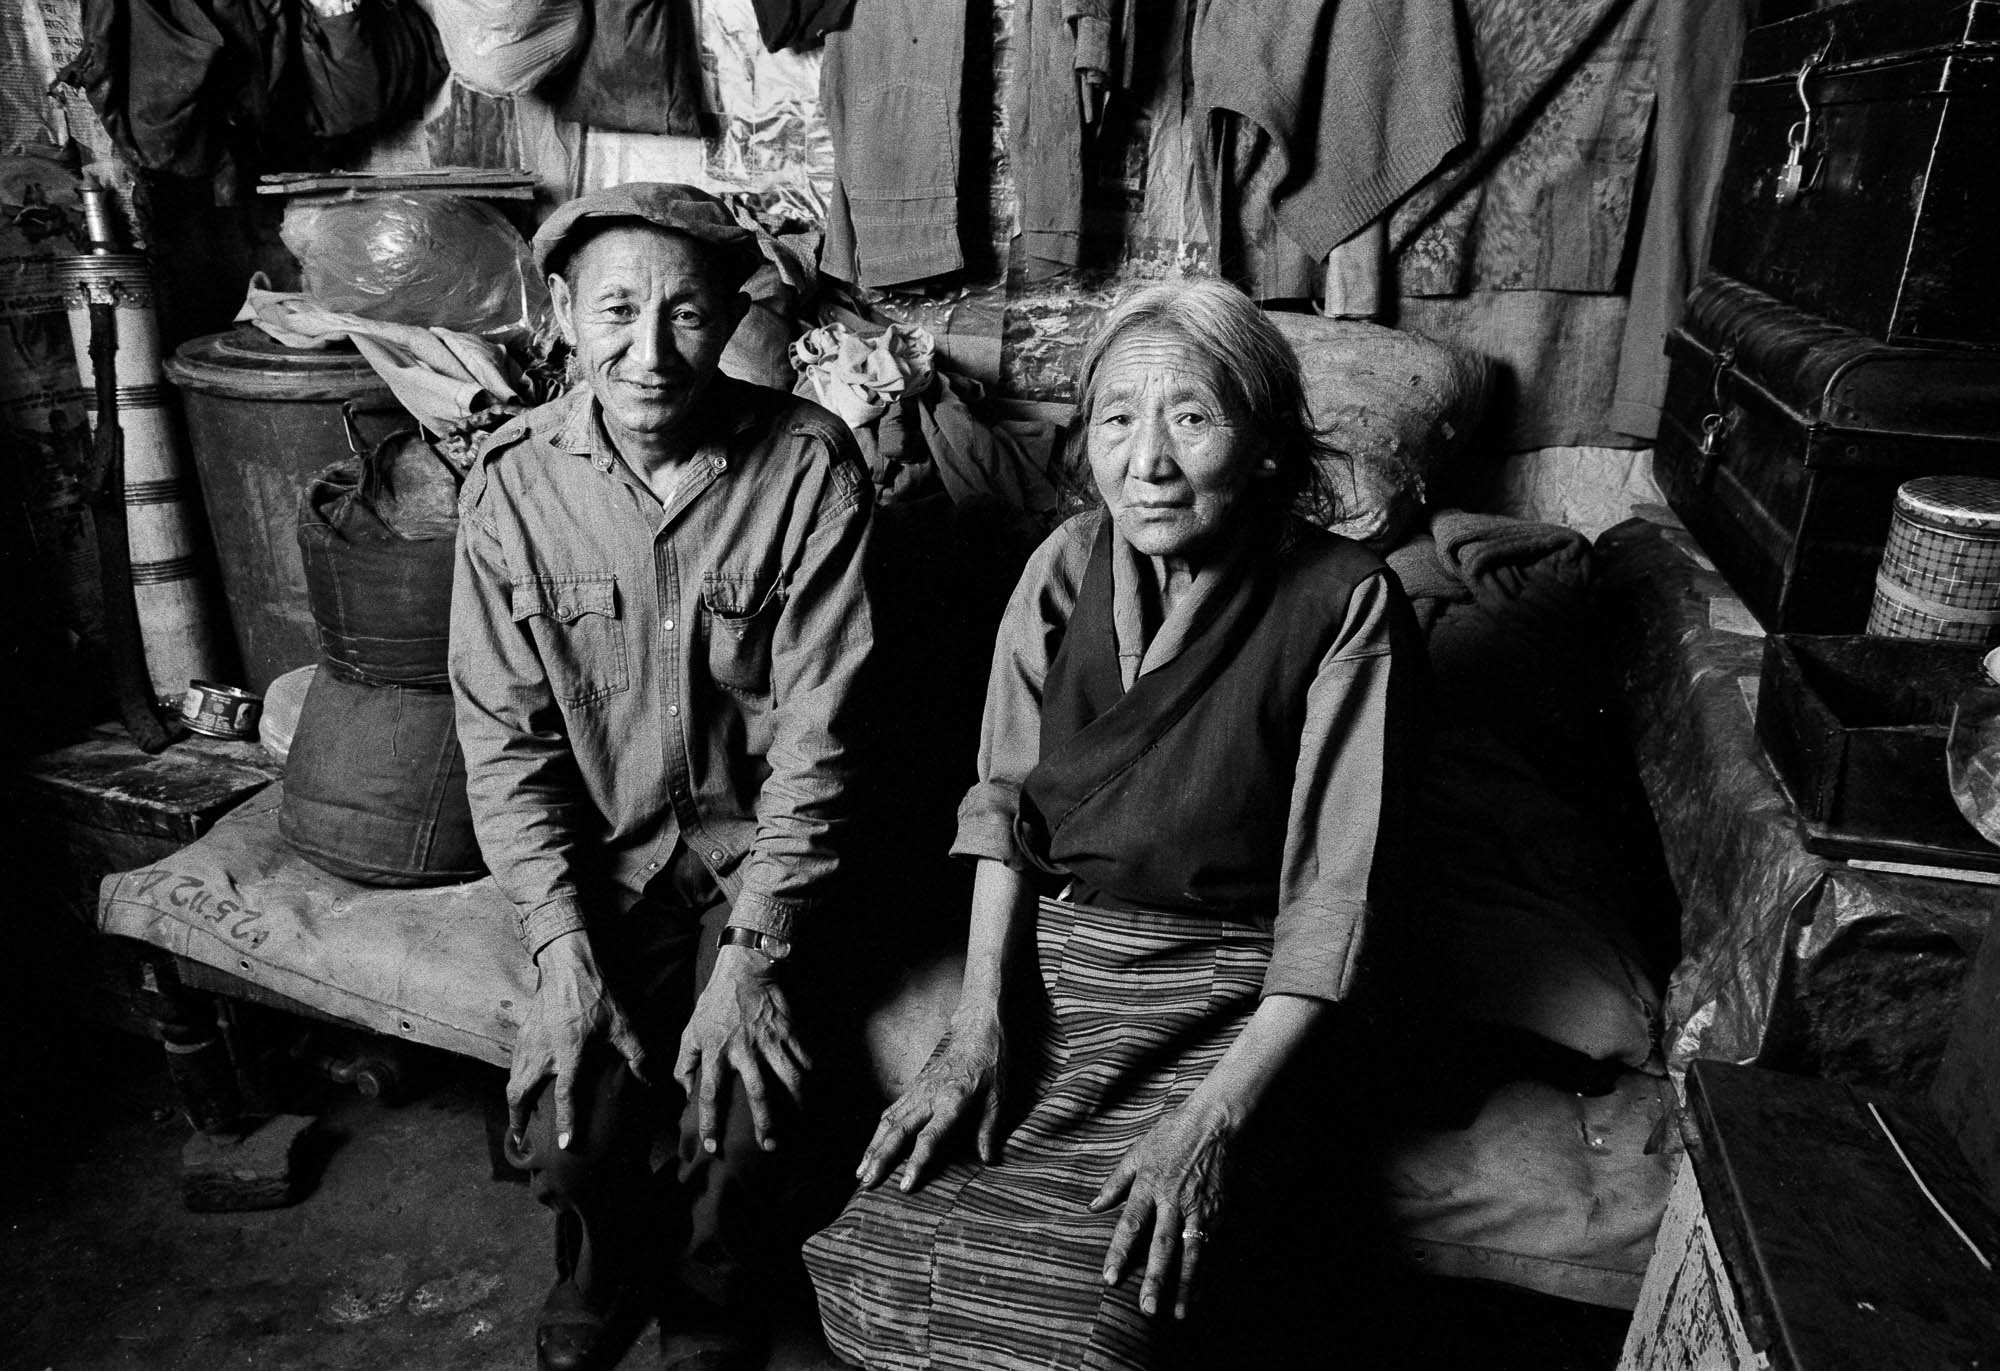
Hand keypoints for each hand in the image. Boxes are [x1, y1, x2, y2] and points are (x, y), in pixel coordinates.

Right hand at [507, 929, 646, 1149]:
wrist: (567, 963)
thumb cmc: (597, 994)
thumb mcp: (623, 1024)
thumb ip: (636, 1055)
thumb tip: (649, 1080)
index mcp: (569, 1052)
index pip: (565, 1095)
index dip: (566, 1122)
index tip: (563, 1145)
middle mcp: (543, 1052)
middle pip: (520, 1093)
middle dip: (518, 1119)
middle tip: (523, 1137)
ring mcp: (529, 1042)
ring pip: (512, 1080)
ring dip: (514, 1102)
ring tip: (519, 1117)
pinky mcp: (523, 1032)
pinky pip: (513, 1064)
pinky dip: (514, 1081)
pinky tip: (522, 1086)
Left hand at [674, 945, 810, 1153]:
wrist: (745, 969)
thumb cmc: (715, 1003)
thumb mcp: (690, 1031)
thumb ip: (685, 1063)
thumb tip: (684, 1092)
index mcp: (716, 1051)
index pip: (710, 1094)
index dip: (710, 1123)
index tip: (713, 1147)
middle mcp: (745, 1049)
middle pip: (758, 1093)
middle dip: (765, 1123)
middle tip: (769, 1146)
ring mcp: (770, 1040)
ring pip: (790, 1078)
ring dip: (797, 1104)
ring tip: (801, 1123)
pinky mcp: (790, 1031)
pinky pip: (805, 1058)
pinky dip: (812, 1076)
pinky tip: (816, 1091)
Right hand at [855, 1013, 1005, 1192]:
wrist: (975, 1029)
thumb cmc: (990, 1062)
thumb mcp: (999, 1095)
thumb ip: (989, 1128)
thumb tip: (987, 1159)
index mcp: (953, 1100)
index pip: (929, 1137)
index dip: (916, 1163)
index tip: (905, 1185)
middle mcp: (929, 1096)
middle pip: (898, 1131)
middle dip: (880, 1159)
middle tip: (867, 1183)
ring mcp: (918, 1090)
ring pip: (888, 1121)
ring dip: (873, 1147)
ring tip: (860, 1172)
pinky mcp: (913, 1086)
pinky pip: (891, 1111)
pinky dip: (878, 1132)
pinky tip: (871, 1148)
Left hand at [1090, 1100, 1234, 1319]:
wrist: (1214, 1122)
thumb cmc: (1172, 1134)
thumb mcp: (1137, 1152)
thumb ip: (1114, 1182)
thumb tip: (1092, 1207)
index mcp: (1149, 1185)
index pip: (1130, 1225)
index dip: (1118, 1252)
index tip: (1109, 1279)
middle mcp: (1174, 1200)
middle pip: (1162, 1245)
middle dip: (1155, 1279)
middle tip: (1147, 1309)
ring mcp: (1200, 1207)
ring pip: (1192, 1252)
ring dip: (1185, 1285)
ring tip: (1179, 1313)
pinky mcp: (1220, 1210)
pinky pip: (1212, 1246)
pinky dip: (1206, 1271)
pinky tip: (1201, 1292)